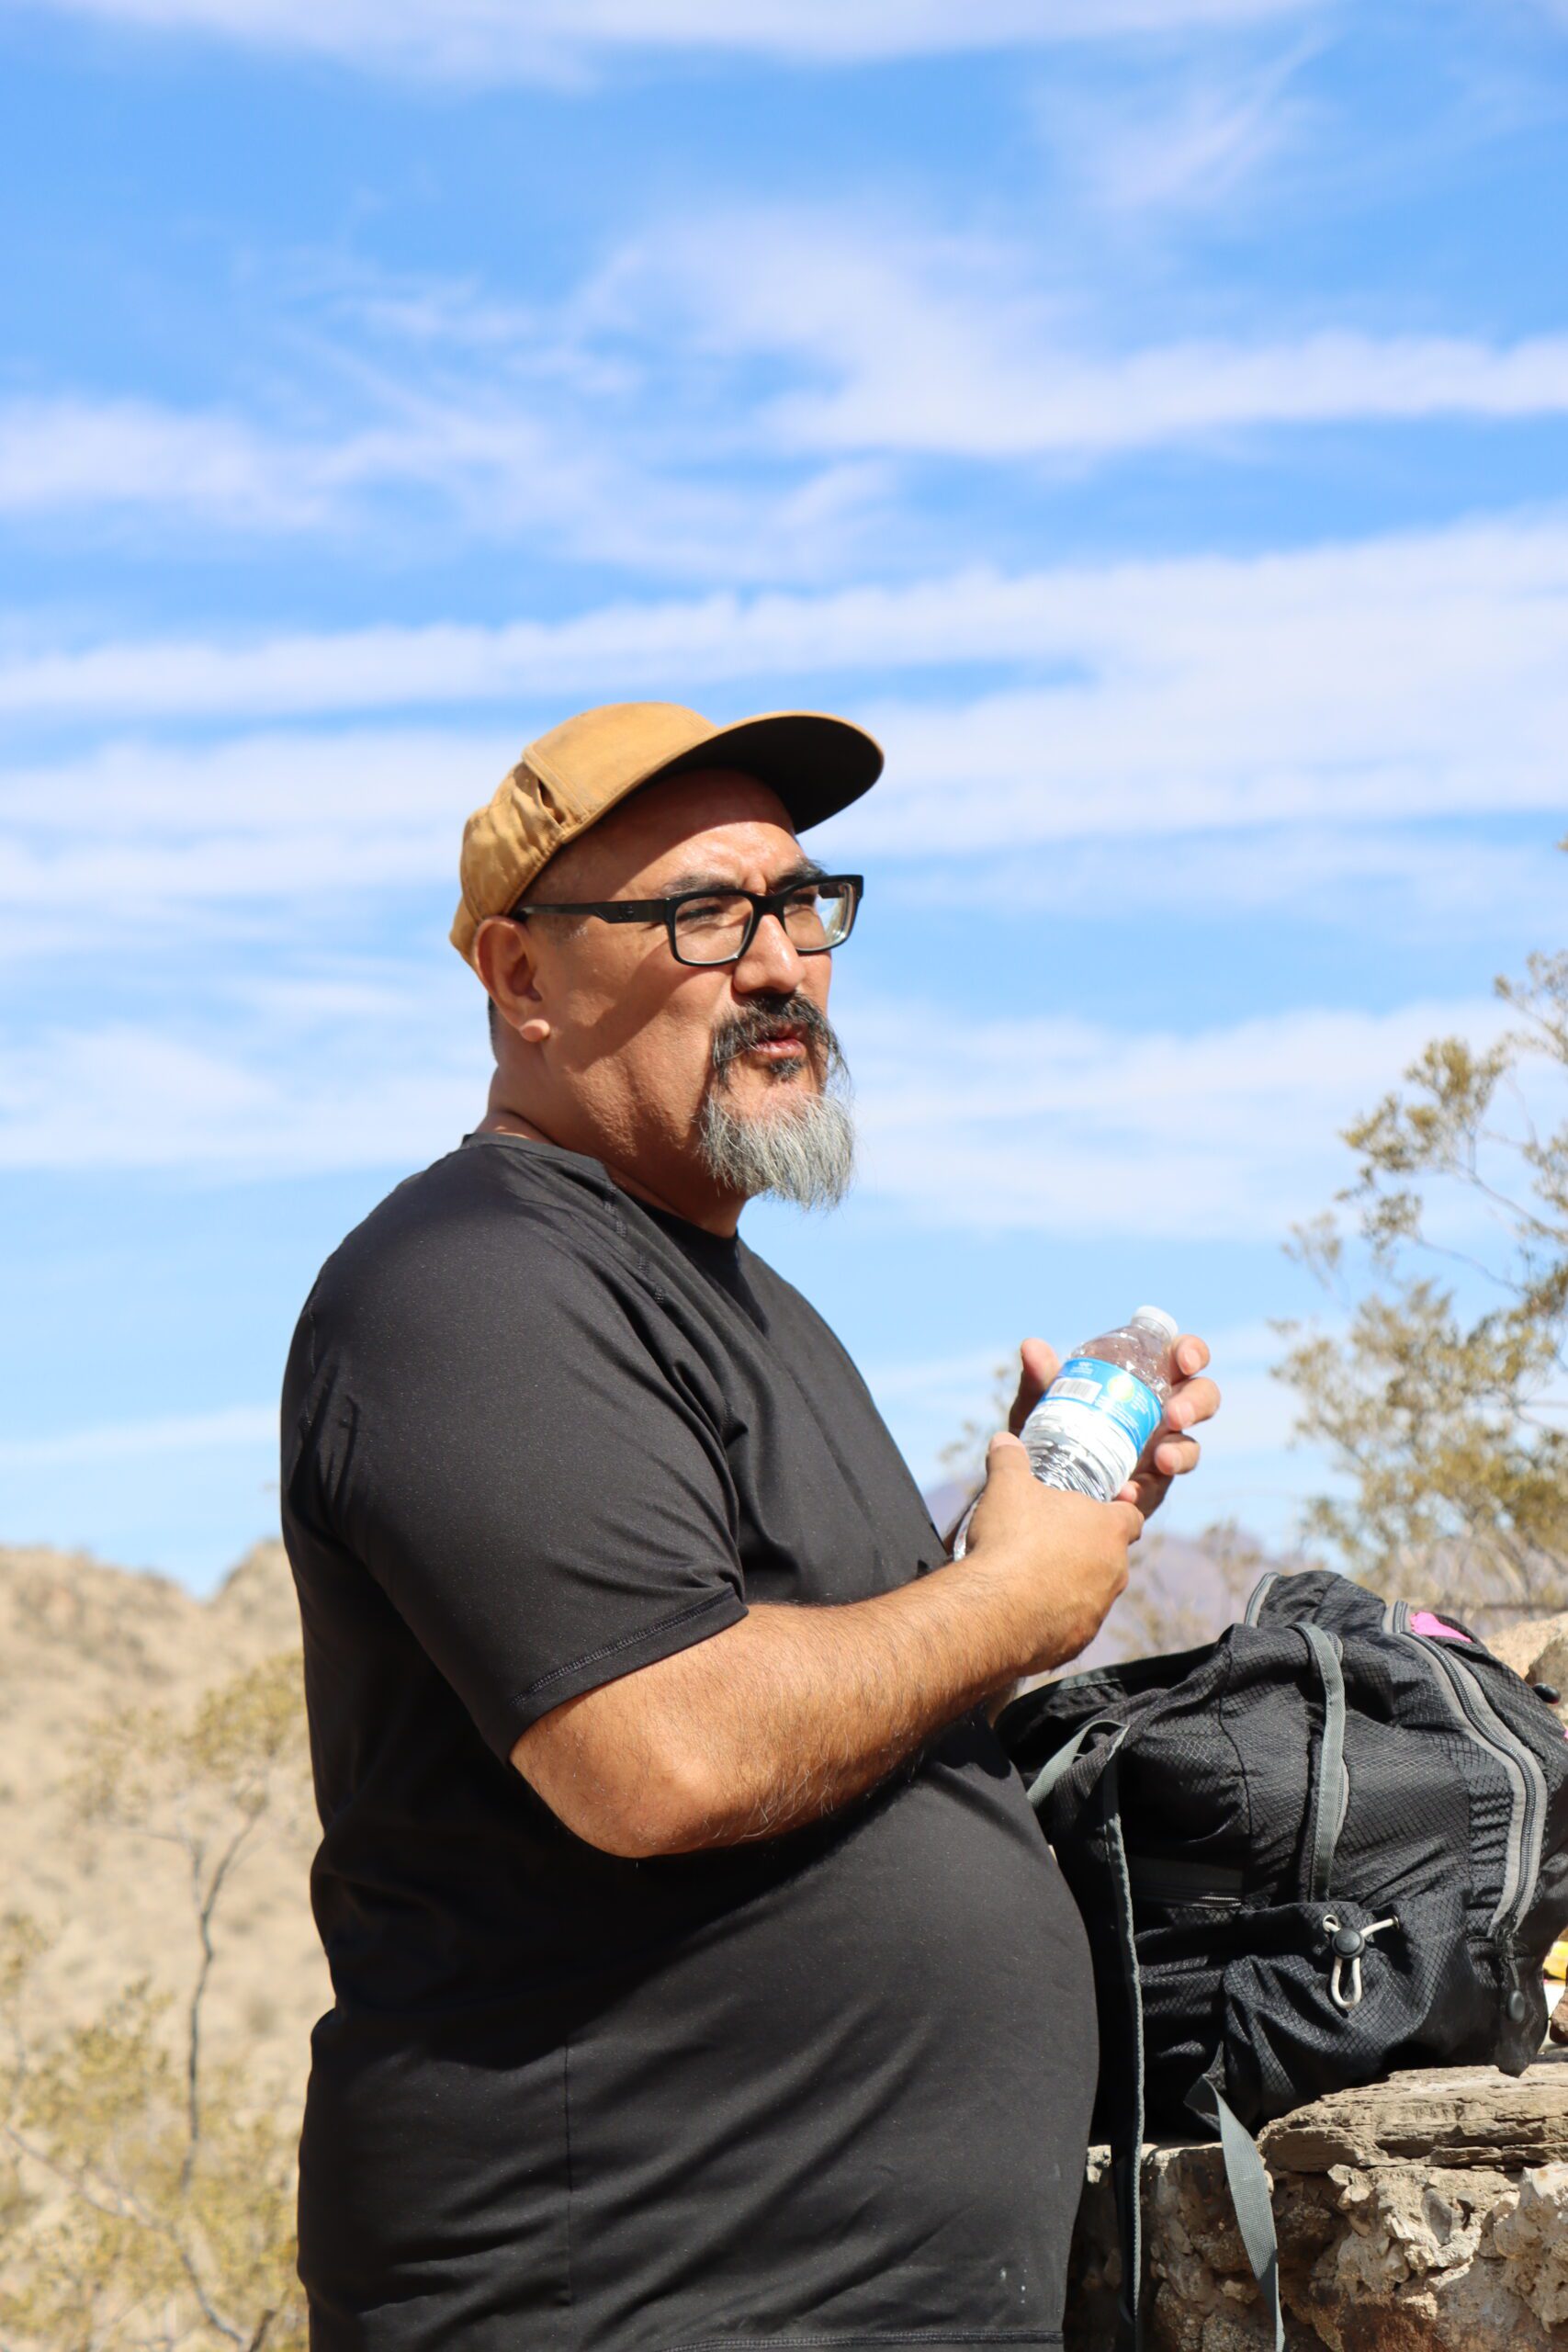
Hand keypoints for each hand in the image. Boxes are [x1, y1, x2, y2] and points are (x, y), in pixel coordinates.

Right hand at [962, 1431, 1142, 1674]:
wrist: (995, 1610)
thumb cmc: (1011, 1539)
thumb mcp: (1007, 1485)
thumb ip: (1009, 1458)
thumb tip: (1004, 1440)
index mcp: (1108, 1530)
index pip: (1131, 1516)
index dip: (1115, 1510)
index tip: (1094, 1510)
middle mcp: (1114, 1573)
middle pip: (1110, 1557)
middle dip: (1085, 1550)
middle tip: (1049, 1542)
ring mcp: (1098, 1611)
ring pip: (1092, 1593)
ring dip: (1070, 1585)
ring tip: (1031, 1577)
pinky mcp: (1078, 1641)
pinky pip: (1071, 1625)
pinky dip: (1053, 1617)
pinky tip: (1023, 1609)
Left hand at [1008, 1333, 1219, 1522]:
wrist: (1034, 1483)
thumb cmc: (1047, 1427)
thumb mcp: (1040, 1403)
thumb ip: (1040, 1377)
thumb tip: (1032, 1347)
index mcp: (1144, 1378)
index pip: (1182, 1357)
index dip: (1193, 1353)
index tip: (1185, 1362)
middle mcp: (1161, 1412)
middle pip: (1202, 1399)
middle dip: (1196, 1404)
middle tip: (1175, 1416)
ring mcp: (1160, 1451)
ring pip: (1191, 1447)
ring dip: (1181, 1452)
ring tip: (1161, 1460)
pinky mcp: (1150, 1488)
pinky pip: (1158, 1489)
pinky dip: (1145, 1491)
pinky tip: (1126, 1492)